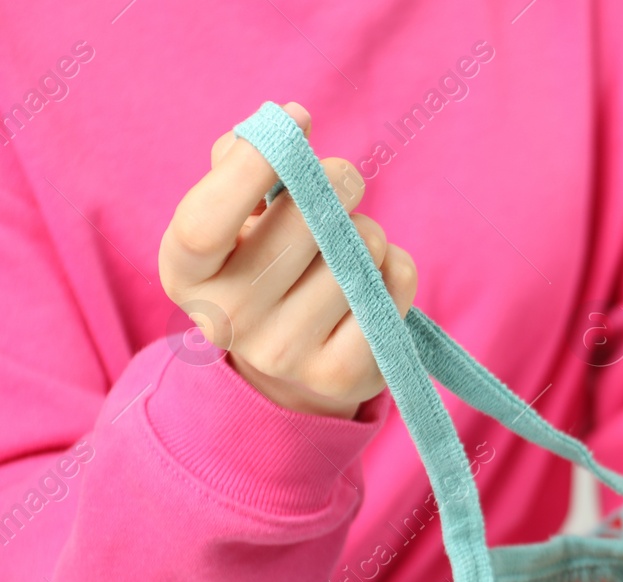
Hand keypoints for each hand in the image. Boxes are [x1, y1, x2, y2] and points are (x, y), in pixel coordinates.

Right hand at [158, 103, 418, 418]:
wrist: (289, 356)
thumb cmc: (260, 261)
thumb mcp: (233, 216)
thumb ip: (239, 163)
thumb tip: (284, 124)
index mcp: (185, 274)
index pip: (204, 220)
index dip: (252, 165)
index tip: (297, 121)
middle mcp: (227, 321)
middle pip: (304, 224)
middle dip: (337, 183)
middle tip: (342, 180)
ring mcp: (285, 354)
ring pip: (359, 251)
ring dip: (366, 232)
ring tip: (347, 249)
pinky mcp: (343, 375)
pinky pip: (393, 282)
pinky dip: (395, 266)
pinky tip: (371, 278)